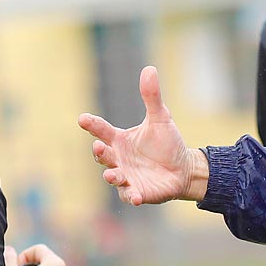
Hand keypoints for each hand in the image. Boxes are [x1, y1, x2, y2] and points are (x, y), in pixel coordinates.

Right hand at [79, 66, 209, 204]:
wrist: (183, 169)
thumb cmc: (167, 144)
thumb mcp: (161, 119)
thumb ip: (151, 97)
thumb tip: (149, 69)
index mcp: (120, 140)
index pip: (102, 130)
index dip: (92, 125)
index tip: (83, 119)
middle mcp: (119, 159)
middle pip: (103, 155)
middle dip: (99, 153)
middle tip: (100, 147)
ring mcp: (126, 177)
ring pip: (112, 177)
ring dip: (111, 175)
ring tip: (112, 174)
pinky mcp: (138, 192)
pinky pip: (130, 196)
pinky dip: (131, 197)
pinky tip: (135, 197)